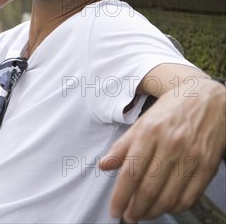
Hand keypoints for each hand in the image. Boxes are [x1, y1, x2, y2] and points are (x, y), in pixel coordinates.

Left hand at [100, 77, 225, 222]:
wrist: (206, 98)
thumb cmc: (171, 110)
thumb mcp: (142, 121)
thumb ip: (122, 145)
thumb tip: (103, 165)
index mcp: (151, 131)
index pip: (131, 171)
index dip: (121, 196)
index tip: (115, 209)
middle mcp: (171, 144)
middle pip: (149, 188)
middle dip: (135, 209)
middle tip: (128, 216)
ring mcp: (191, 156)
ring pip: (168, 197)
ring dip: (153, 212)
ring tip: (143, 214)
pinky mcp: (207, 166)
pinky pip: (189, 197)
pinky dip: (174, 208)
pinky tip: (165, 206)